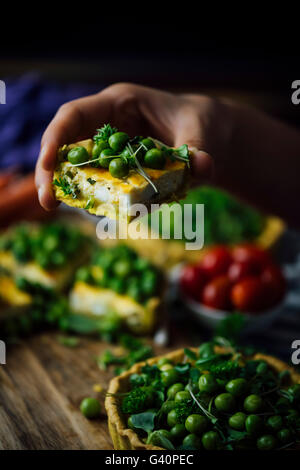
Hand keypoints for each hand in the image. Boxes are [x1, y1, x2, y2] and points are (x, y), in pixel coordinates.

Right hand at [35, 83, 233, 209]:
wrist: (211, 138)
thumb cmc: (202, 124)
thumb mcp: (203, 134)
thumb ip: (199, 151)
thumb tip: (202, 166)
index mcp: (120, 104)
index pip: (75, 115)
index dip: (55, 138)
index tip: (45, 165)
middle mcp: (109, 125)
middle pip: (68, 143)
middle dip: (52, 170)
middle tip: (47, 202)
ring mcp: (112, 149)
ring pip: (80, 166)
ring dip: (70, 188)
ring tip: (61, 208)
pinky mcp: (120, 170)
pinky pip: (101, 184)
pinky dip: (96, 198)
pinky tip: (98, 212)